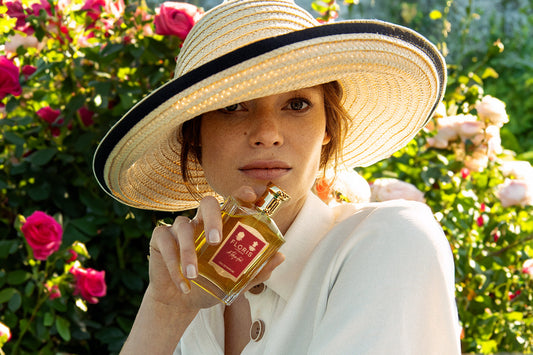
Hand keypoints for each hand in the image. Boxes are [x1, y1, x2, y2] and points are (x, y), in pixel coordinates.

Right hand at [146, 186, 284, 309]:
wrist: (181, 302)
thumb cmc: (209, 285)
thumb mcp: (234, 281)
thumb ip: (256, 270)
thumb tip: (281, 256)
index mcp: (220, 226)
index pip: (231, 203)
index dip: (240, 195)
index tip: (250, 194)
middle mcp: (200, 221)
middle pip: (206, 203)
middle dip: (212, 218)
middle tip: (215, 240)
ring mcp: (179, 228)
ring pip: (183, 226)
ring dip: (188, 252)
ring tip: (194, 275)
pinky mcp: (160, 239)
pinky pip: (166, 243)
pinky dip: (174, 264)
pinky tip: (183, 283)